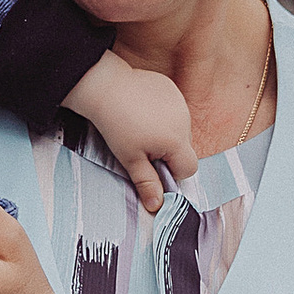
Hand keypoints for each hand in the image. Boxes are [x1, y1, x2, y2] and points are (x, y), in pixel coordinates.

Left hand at [63, 51, 201, 216]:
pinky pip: (174, 110)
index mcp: (176, 141)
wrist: (104, 87)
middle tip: (142, 147)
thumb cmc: (116, 126)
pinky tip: (142, 110)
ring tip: (140, 127)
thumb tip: (157, 206)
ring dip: (167, 133)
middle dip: (168, 153)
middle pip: (185, 149)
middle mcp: (184, 121)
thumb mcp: (130, 159)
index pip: (189, 168)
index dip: (172, 173)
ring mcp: (179, 103)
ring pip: (180, 129)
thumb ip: (147, 183)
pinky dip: (163, 114)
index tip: (152, 166)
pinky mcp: (171, 89)